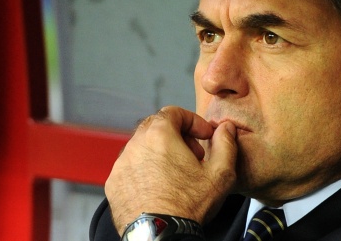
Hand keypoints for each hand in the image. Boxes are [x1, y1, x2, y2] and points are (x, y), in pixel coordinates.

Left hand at [104, 106, 237, 234]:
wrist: (160, 237)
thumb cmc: (188, 206)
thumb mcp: (220, 173)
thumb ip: (226, 143)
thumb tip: (226, 129)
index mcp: (160, 135)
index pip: (174, 112)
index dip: (193, 121)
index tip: (204, 135)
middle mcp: (136, 144)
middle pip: (157, 126)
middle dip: (177, 135)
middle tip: (192, 154)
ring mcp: (122, 164)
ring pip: (143, 146)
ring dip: (160, 152)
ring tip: (177, 173)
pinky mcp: (114, 183)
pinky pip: (131, 166)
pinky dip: (145, 169)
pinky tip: (160, 185)